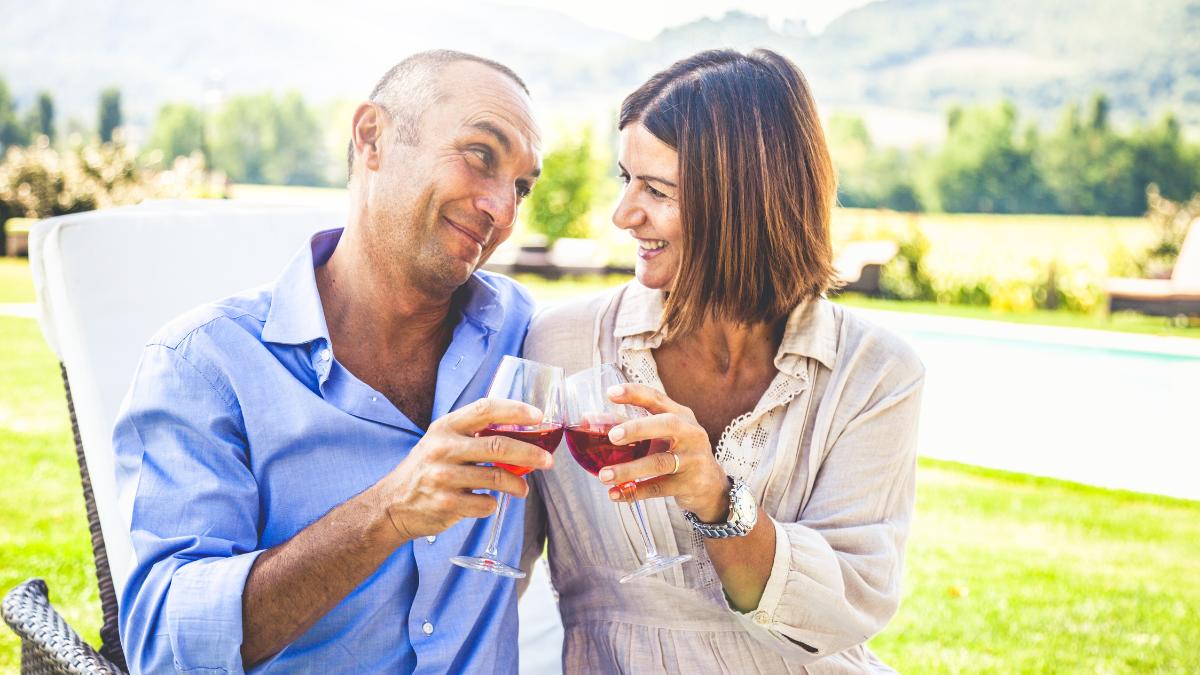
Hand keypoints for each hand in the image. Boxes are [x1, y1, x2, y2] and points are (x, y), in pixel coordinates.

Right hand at [372, 398, 553, 543]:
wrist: (392, 504)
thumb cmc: (427, 468)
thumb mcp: (441, 440)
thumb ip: (472, 433)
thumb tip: (520, 431)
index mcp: (446, 426)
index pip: (485, 409)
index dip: (515, 410)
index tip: (539, 415)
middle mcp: (443, 448)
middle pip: (498, 446)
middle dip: (530, 453)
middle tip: (548, 460)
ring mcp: (443, 477)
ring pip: (497, 478)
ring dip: (517, 485)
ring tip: (523, 489)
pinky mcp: (446, 504)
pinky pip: (485, 504)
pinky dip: (493, 504)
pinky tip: (488, 502)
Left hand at [598, 383, 728, 521]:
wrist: (711, 487)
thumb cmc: (678, 453)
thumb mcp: (662, 436)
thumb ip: (629, 427)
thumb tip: (589, 420)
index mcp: (681, 415)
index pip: (658, 398)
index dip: (635, 394)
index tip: (611, 393)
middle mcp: (691, 433)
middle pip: (667, 425)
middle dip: (638, 429)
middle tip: (612, 436)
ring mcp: (693, 459)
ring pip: (660, 462)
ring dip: (629, 469)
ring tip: (603, 475)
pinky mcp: (690, 484)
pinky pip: (659, 488)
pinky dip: (635, 492)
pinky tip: (615, 494)